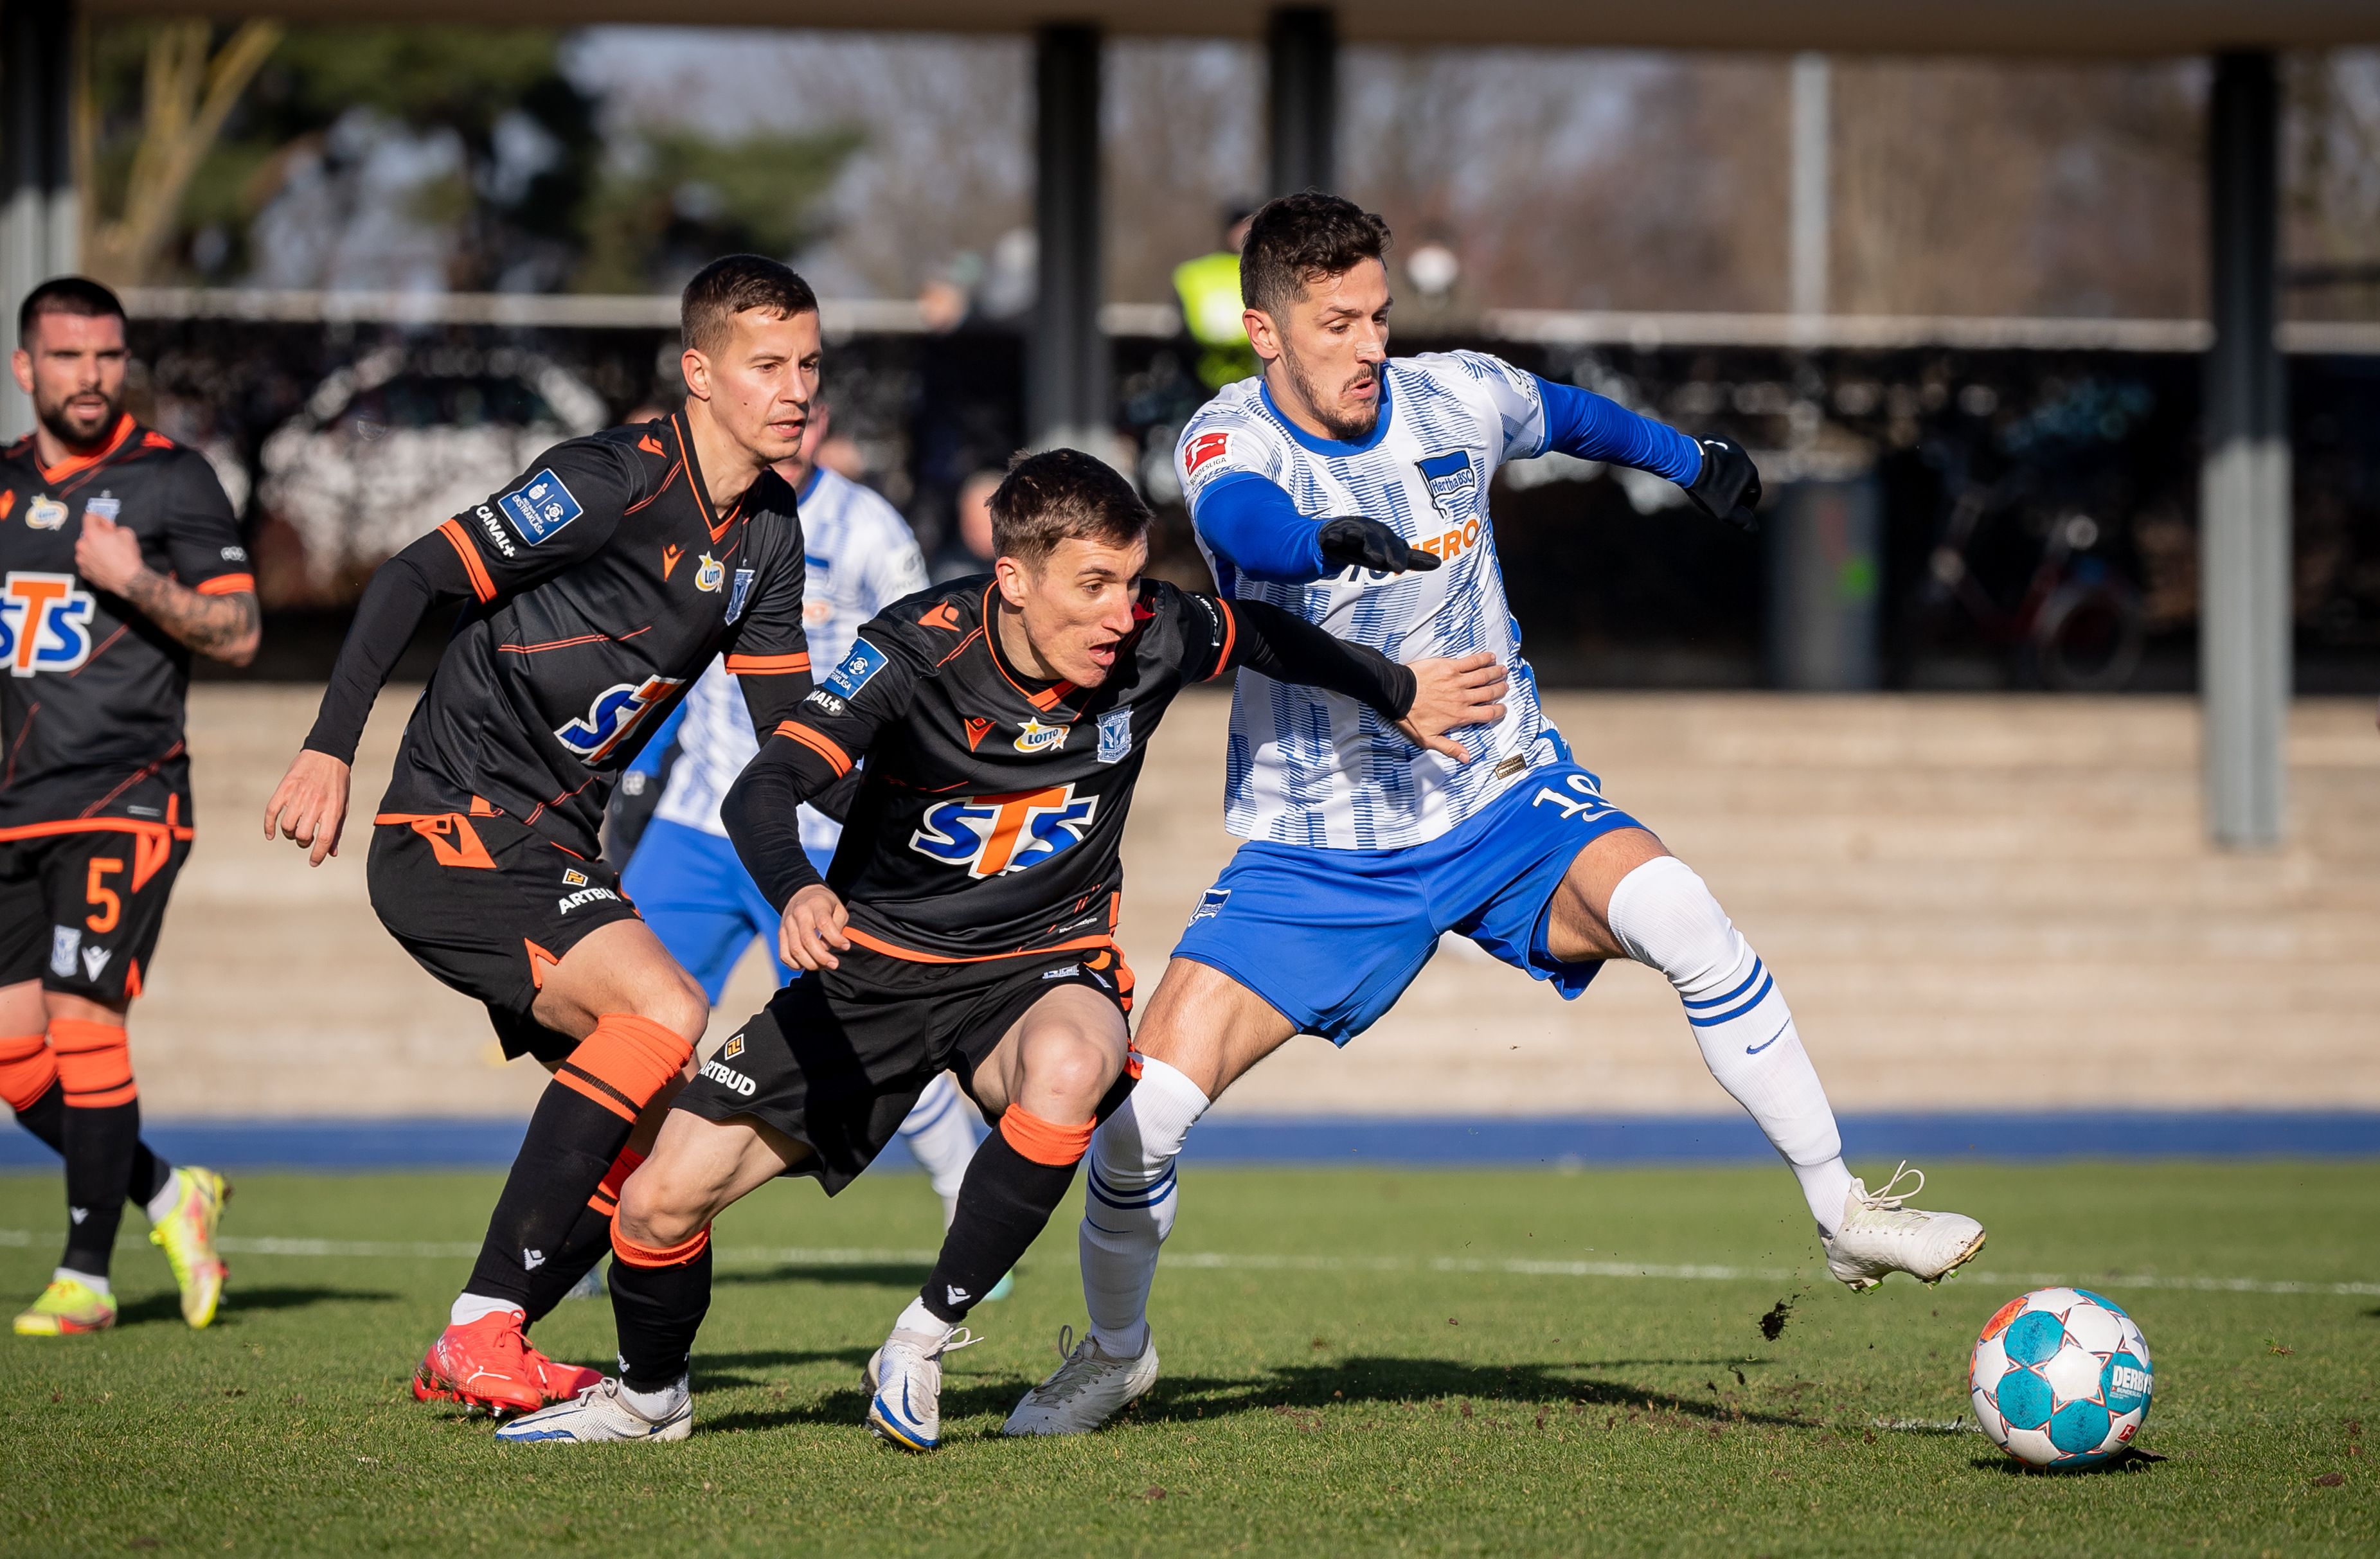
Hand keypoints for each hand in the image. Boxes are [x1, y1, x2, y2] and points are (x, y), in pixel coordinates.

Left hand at [73, 511, 149, 594]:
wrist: (129, 580)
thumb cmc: (128, 557)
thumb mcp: (127, 533)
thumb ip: (115, 529)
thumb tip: (110, 532)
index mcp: (91, 534)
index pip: (89, 517)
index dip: (100, 519)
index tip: (107, 526)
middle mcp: (82, 546)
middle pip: (87, 535)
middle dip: (98, 537)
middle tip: (111, 543)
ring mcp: (81, 560)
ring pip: (86, 550)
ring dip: (95, 550)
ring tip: (109, 556)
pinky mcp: (84, 572)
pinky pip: (88, 563)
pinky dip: (95, 562)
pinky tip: (106, 565)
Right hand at [263, 749, 351, 866]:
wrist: (327, 754)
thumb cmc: (337, 783)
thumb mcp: (342, 805)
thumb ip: (336, 829)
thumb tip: (331, 853)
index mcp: (332, 808)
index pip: (324, 839)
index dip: (318, 854)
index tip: (314, 862)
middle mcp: (315, 803)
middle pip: (302, 835)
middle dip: (303, 842)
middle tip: (305, 837)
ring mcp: (298, 795)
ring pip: (287, 826)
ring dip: (289, 834)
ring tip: (294, 829)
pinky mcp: (284, 788)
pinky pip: (271, 812)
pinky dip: (269, 826)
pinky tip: (271, 834)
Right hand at [778, 883, 850, 972]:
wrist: (801, 894)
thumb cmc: (824, 904)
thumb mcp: (838, 908)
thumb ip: (838, 925)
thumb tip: (832, 946)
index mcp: (815, 905)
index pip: (824, 924)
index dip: (835, 939)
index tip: (846, 946)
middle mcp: (798, 915)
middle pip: (807, 940)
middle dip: (822, 957)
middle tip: (834, 964)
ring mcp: (787, 925)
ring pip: (795, 950)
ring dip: (810, 963)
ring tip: (823, 965)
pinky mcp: (781, 934)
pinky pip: (784, 955)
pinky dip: (795, 965)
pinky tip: (807, 964)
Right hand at [1318, 516, 1441, 574]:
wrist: (1337, 534)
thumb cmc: (1368, 545)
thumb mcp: (1389, 552)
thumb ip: (1411, 558)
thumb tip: (1439, 562)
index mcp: (1383, 535)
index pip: (1393, 545)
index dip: (1397, 554)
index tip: (1400, 568)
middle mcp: (1367, 530)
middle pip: (1373, 538)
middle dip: (1377, 548)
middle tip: (1380, 562)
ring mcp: (1348, 531)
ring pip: (1353, 533)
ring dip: (1356, 537)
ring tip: (1355, 543)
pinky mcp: (1330, 534)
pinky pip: (1331, 535)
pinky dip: (1332, 537)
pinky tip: (1333, 541)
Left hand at [1395, 650, 1507, 762]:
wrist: (1397, 695)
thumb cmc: (1410, 717)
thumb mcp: (1428, 739)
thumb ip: (1450, 748)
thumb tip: (1466, 757)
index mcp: (1460, 715)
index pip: (1488, 714)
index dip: (1499, 711)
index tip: (1502, 709)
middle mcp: (1462, 698)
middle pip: (1489, 693)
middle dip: (1500, 690)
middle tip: (1505, 687)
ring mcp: (1457, 681)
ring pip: (1483, 676)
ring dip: (1496, 673)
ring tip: (1503, 671)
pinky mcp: (1449, 667)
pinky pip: (1471, 662)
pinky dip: (1482, 659)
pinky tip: (1490, 657)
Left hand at [1685, 437, 1761, 530]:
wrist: (1688, 463)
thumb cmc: (1708, 489)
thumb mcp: (1726, 511)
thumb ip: (1742, 521)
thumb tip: (1754, 529)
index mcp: (1750, 473)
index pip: (1755, 492)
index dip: (1748, 504)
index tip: (1738, 511)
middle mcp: (1744, 457)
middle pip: (1743, 478)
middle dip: (1736, 490)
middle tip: (1723, 500)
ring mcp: (1729, 446)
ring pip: (1730, 466)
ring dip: (1724, 477)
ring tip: (1711, 487)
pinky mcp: (1715, 439)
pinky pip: (1718, 454)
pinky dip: (1713, 464)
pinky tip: (1702, 472)